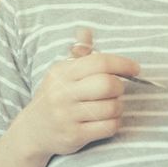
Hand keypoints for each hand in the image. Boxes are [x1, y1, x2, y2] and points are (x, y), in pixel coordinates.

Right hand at [15, 51, 139, 158]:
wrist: (33, 131)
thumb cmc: (54, 97)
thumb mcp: (60, 74)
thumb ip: (78, 54)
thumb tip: (85, 30)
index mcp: (61, 73)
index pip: (99, 62)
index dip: (122, 64)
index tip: (134, 68)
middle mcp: (61, 93)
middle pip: (107, 85)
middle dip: (119, 87)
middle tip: (117, 90)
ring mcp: (67, 116)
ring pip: (111, 108)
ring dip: (118, 106)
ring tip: (110, 106)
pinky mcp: (74, 135)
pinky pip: (108, 127)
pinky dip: (114, 123)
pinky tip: (107, 120)